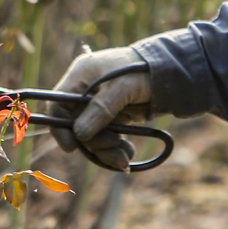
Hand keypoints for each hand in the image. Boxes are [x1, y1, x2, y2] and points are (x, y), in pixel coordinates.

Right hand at [51, 46, 150, 169]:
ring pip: (91, 136)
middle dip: (93, 141)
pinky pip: (105, 139)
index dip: (60, 127)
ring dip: (106, 149)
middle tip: (114, 145)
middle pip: (75, 125)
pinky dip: (114, 150)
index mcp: (81, 76)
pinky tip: (127, 155)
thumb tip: (79, 134)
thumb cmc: (143, 71)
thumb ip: (101, 109)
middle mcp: (85, 92)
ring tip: (124, 157)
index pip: (57, 104)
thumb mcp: (122, 87)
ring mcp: (98, 106)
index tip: (72, 146)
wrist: (169, 73)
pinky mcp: (111, 117)